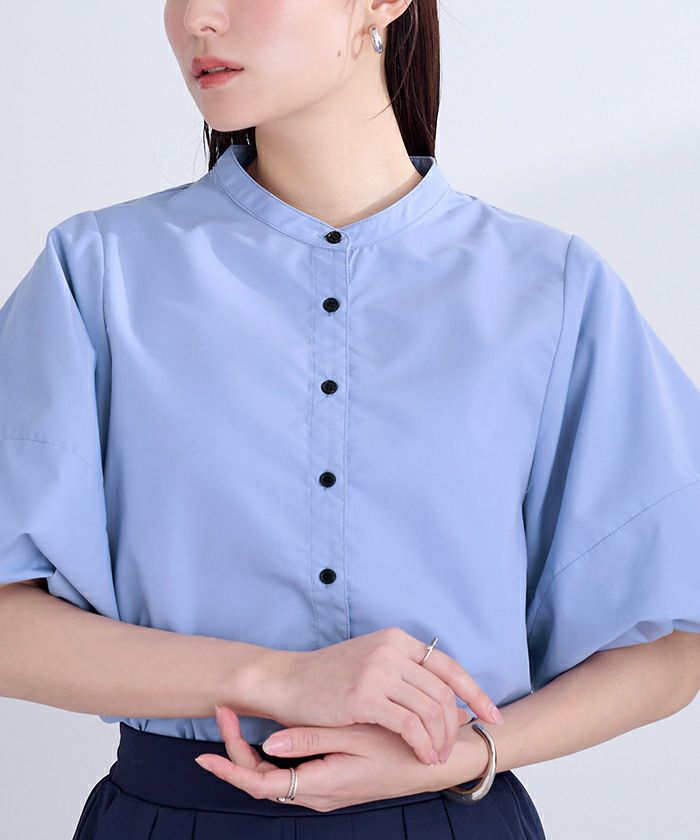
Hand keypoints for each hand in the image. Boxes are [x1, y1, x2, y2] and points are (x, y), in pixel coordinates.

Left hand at [194, 704, 477, 811]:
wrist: (436, 760)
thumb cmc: (398, 748)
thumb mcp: (355, 739)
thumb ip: (311, 741)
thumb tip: (266, 743)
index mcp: (319, 786)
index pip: (259, 785)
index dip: (230, 768)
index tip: (205, 750)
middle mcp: (317, 794)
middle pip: (262, 780)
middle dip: (236, 751)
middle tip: (224, 712)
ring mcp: (324, 790)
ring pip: (275, 777)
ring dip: (252, 754)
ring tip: (238, 718)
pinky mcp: (332, 780)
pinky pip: (291, 772)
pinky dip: (275, 755)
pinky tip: (272, 732)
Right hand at [262, 628, 503, 765]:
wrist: (287, 681)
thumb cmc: (328, 677)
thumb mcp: (371, 662)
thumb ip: (404, 672)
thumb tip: (446, 698)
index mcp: (397, 640)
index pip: (448, 666)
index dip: (475, 692)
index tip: (491, 715)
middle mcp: (391, 650)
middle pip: (443, 691)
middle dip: (456, 724)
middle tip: (454, 748)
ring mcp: (378, 670)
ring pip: (430, 709)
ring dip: (440, 739)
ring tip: (436, 756)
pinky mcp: (365, 695)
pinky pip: (409, 724)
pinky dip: (422, 744)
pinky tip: (422, 756)